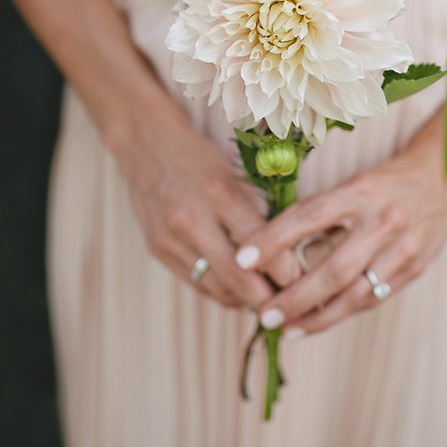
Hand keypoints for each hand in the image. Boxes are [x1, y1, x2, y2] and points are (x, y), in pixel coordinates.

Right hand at [112, 97, 299, 310]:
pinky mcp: (157, 250)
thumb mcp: (236, 174)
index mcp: (219, 193)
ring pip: (216, 289)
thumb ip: (258, 212)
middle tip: (288, 303)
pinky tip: (237, 290)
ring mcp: (170, 238)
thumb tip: (288, 253)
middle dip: (267, 299)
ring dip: (244, 300)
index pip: (261, 245)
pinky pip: (196, 284)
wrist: (145, 143)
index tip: (302, 278)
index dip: (286, 271)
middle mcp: (192, 219)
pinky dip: (220, 291)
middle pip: (237, 279)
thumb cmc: (200, 156)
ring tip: (266, 299)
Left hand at [235, 140, 446, 335]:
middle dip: (295, 297)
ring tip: (286, 328)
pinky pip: (374, 298)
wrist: (441, 177)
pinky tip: (318, 322)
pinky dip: (343, 313)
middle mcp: (383, 220)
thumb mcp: (352, 183)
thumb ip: (321, 211)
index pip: (308, 215)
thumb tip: (272, 245)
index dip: (273, 238)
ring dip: (317, 317)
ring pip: (356, 294)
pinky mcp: (415, 268)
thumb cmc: (383, 181)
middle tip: (263, 315)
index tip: (242, 259)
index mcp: (360, 191)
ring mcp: (403, 248)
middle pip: (333, 269)